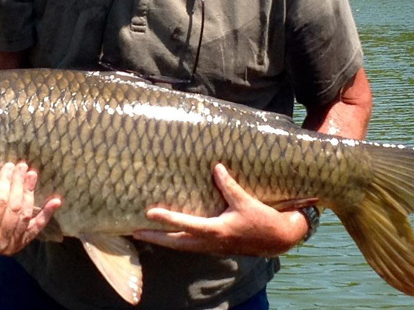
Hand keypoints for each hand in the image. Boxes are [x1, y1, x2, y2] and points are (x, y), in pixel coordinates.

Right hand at [0, 162, 61, 254]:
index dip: (4, 183)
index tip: (8, 166)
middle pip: (13, 207)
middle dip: (18, 184)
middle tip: (21, 166)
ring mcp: (12, 243)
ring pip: (25, 214)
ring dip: (30, 192)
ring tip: (31, 174)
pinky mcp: (22, 242)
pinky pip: (36, 227)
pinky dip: (47, 214)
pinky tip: (56, 201)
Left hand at [132, 164, 307, 256]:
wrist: (279, 239)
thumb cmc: (263, 220)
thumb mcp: (246, 200)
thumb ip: (229, 185)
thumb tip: (215, 167)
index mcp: (216, 231)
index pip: (185, 225)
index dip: (166, 218)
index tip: (148, 212)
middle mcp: (211, 242)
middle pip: (176, 243)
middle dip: (155, 238)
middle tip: (134, 232)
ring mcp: (213, 247)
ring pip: (182, 247)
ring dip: (164, 241)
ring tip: (146, 234)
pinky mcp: (216, 246)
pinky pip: (191, 246)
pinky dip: (177, 241)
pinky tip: (170, 235)